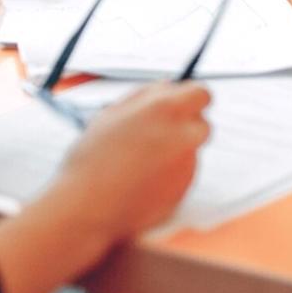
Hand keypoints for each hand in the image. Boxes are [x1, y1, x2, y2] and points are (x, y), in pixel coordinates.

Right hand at [46, 83, 210, 245]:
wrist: (89, 205)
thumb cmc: (93, 158)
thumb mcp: (112, 113)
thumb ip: (144, 97)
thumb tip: (165, 87)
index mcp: (165, 109)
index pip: (201, 93)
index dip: (190, 98)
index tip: (180, 103)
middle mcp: (183, 135)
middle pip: (202, 122)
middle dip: (186, 124)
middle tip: (159, 131)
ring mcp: (187, 164)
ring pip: (191, 148)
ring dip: (176, 148)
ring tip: (141, 159)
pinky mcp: (184, 189)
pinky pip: (183, 172)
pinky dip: (170, 172)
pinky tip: (142, 177)